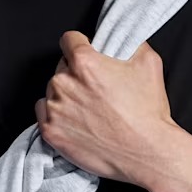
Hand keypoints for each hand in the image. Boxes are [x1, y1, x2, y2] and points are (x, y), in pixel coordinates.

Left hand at [34, 31, 180, 184]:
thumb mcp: (149, 62)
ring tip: (89, 110)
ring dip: (66, 95)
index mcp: (84, 63)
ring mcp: (55, 109)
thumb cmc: (147, 112)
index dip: (80, 45)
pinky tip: (77, 121)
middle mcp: (64, 83)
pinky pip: (43, 112)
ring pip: (52, 91)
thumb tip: (121, 39)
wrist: (146, 152)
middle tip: (96, 90)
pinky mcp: (51, 131)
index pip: (69, 40)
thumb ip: (129, 42)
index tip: (86, 55)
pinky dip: (56, 115)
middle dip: (76, 74)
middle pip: (61, 67)